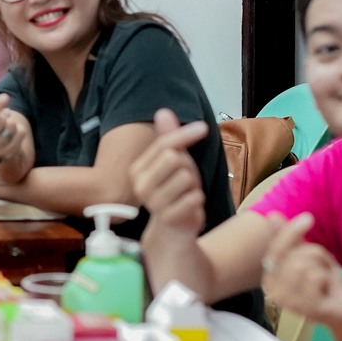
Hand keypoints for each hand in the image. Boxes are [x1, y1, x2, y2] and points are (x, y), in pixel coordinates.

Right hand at [130, 108, 211, 240]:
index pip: (164, 144)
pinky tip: (189, 207)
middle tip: (185, 181)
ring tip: (186, 195)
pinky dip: (197, 200)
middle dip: (188, 167)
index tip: (203, 128)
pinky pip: (194, 197)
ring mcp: (153, 203)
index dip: (186, 134)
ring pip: (186, 177)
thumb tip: (162, 111)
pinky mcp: (169, 217)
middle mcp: (141, 185)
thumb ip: (169, 138)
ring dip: (193, 186)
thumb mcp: (174, 162)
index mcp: (138, 170)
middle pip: (175, 158)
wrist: (173, 229)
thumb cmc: (174, 191)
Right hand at [259, 213, 341, 327]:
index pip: (275, 249)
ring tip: (324, 280)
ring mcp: (288, 303)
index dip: (290, 232)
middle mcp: (273, 292)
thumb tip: (272, 216)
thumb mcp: (307, 256)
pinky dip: (328, 278)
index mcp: (269, 279)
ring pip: (303, 265)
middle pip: (292, 257)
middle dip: (314, 256)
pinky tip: (327, 290)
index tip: (308, 218)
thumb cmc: (324, 283)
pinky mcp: (305, 308)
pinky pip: (315, 277)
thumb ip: (290, 239)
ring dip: (322, 268)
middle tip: (321, 269)